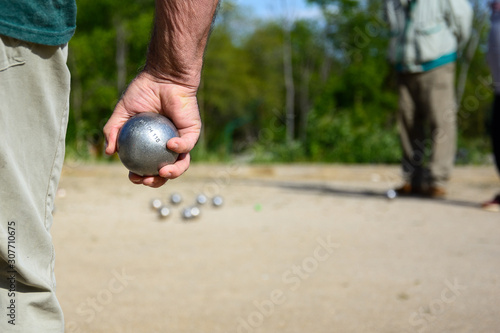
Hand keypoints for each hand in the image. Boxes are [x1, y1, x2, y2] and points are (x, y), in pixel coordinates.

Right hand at [103, 72, 201, 187]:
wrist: (163, 77)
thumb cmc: (143, 92)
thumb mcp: (122, 112)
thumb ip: (113, 131)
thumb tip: (108, 152)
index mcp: (151, 145)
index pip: (146, 166)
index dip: (140, 176)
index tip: (133, 176)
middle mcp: (167, 147)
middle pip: (164, 172)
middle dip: (156, 182)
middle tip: (146, 179)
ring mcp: (181, 141)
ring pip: (181, 164)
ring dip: (172, 173)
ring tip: (162, 172)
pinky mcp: (193, 133)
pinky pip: (187, 145)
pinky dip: (179, 147)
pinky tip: (169, 145)